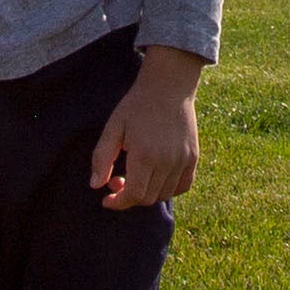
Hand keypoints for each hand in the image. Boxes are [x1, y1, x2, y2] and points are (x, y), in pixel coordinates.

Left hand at [92, 48, 205, 212]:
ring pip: (164, 194)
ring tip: (136, 176)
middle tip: (117, 180)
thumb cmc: (137, 105)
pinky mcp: (193, 157)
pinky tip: (157, 178)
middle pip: (148, 198)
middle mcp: (167, 162)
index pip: (133, 195)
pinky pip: (183, 186)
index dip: (118, 203)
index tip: (107, 200)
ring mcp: (183, 160)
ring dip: (147, 193)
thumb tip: (96, 185)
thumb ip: (102, 157)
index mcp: (145, 155)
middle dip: (129, 197)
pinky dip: (169, 189)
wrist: (169, 86)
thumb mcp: (114, 127)